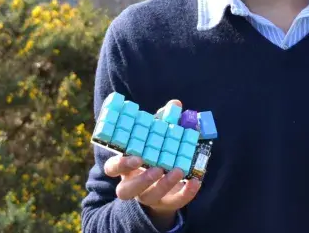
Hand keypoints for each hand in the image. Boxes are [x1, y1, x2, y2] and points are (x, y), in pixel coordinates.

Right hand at [103, 100, 200, 227]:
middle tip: (156, 169)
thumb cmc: (156, 153)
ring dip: (163, 185)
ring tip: (177, 170)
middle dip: (140, 180)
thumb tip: (175, 105)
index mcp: (126, 166)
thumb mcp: (157, 136)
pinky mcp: (167, 203)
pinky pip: (175, 202)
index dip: (121, 164)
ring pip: (149, 197)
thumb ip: (163, 121)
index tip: (135, 158)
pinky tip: (195, 181)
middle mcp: (134, 184)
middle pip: (126, 190)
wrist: (165, 182)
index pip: (113, 168)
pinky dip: (185, 193)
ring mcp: (149, 196)